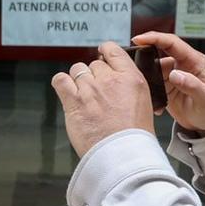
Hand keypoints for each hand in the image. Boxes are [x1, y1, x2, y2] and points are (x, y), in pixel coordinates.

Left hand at [50, 43, 154, 157]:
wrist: (123, 154)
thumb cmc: (134, 136)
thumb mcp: (144, 103)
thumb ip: (129, 87)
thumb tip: (118, 79)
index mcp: (131, 78)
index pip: (113, 50)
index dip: (105, 52)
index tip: (102, 56)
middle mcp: (110, 80)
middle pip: (94, 64)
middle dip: (94, 75)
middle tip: (97, 93)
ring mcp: (90, 90)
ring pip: (78, 70)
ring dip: (79, 80)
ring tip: (84, 97)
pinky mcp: (73, 102)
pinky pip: (60, 80)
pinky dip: (62, 84)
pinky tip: (67, 93)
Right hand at [135, 33, 204, 135]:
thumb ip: (193, 86)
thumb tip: (175, 74)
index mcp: (195, 61)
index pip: (173, 43)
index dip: (155, 38)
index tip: (138, 40)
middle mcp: (183, 64)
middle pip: (158, 53)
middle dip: (143, 56)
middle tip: (130, 65)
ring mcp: (173, 75)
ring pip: (152, 68)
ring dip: (145, 77)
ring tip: (142, 89)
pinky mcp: (166, 86)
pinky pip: (152, 83)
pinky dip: (148, 90)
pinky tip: (152, 102)